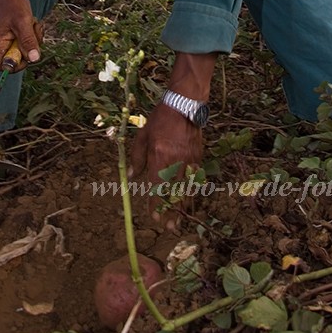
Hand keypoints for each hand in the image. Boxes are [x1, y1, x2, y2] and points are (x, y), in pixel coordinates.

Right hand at [0, 0, 42, 71]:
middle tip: (34, 34)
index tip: (27, 55)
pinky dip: (33, 33)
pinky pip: (27, 40)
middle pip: (17, 58)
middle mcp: (1, 42)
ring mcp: (9, 38)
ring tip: (33, 24)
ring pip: (25, 49)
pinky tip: (33, 23)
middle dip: (30, 48)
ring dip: (34, 39)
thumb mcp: (23, 22)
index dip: (15, 65)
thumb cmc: (14, 4)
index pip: (1, 65)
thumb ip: (28, 41)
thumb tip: (34, 60)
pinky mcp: (16, 33)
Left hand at [129, 51, 215, 228]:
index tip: (154, 217)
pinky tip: (190, 202)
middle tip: (169, 228)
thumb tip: (133, 176)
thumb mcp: (143, 135)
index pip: (156, 185)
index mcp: (159, 154)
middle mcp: (175, 160)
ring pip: (185, 188)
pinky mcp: (198, 157)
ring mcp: (189, 159)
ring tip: (180, 222)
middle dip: (171, 211)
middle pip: (172, 191)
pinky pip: (195, 179)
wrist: (185, 104)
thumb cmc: (160, 118)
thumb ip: (137, 157)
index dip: (155, 203)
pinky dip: (192, 193)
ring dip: (182, 206)